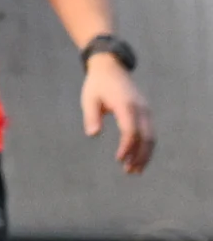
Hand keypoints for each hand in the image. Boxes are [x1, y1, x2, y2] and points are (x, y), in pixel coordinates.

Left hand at [82, 60, 155, 174]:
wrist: (111, 68)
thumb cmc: (97, 85)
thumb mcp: (89, 98)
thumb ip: (91, 116)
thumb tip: (93, 134)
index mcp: (126, 105)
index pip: (131, 130)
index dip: (127, 147)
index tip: (118, 159)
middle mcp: (141, 108)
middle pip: (146, 137)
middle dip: (139, 156)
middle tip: (129, 171)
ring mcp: (146, 110)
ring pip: (151, 136)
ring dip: (145, 154)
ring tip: (135, 170)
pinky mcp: (147, 112)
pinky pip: (150, 132)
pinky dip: (146, 146)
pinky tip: (138, 158)